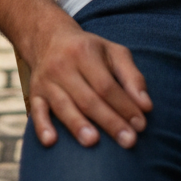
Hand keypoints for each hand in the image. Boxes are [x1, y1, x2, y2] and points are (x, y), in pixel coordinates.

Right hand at [28, 17, 152, 148]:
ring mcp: (46, 81)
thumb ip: (132, 76)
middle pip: (88, 98)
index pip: (107, 85)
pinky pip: (37, 111)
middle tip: (128, 141)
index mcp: (84, 52)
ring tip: (94, 142)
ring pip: (63, 106)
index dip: (124, 105)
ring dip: (78, 125)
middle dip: (109, 121)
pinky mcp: (34, 94)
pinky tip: (51, 142)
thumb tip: (146, 106)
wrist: (48, 38)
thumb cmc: (89, 50)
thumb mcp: (113, 52)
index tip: (141, 125)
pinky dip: (42, 127)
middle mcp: (63, 66)